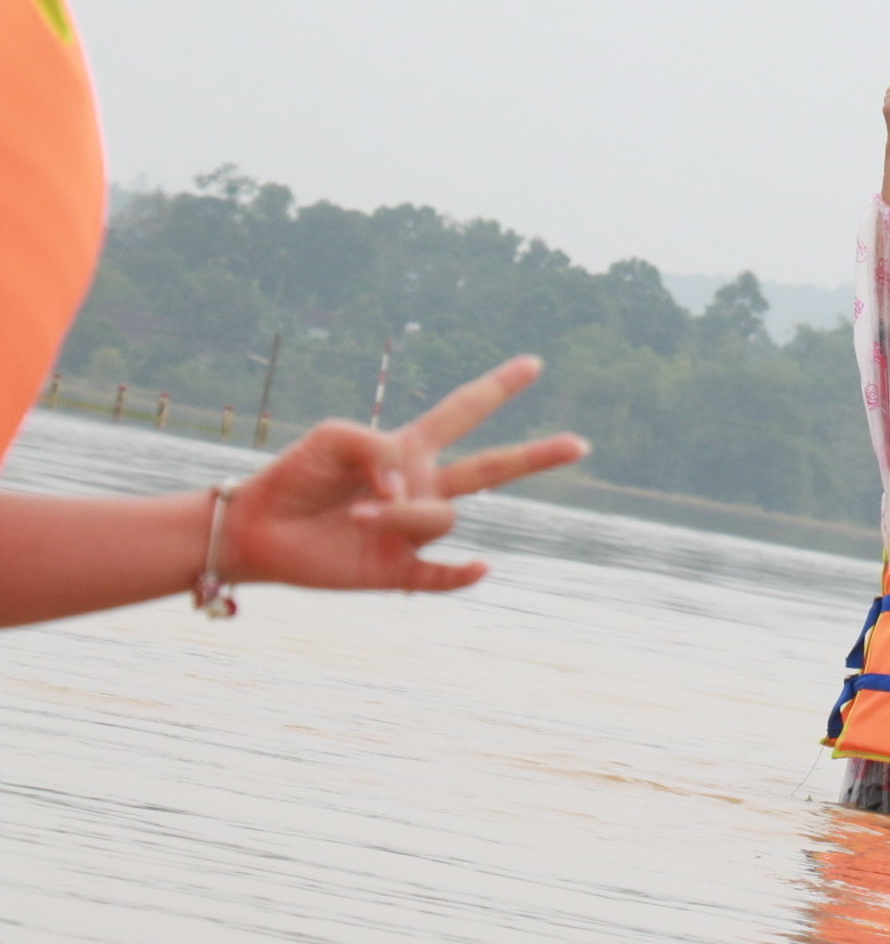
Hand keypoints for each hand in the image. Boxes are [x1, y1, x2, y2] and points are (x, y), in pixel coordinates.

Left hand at [222, 356, 587, 591]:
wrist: (253, 527)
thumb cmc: (294, 476)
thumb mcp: (334, 437)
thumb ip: (380, 451)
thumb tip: (410, 492)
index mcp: (409, 451)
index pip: (463, 412)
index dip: (498, 386)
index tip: (534, 365)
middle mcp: (422, 490)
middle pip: (494, 469)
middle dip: (538, 456)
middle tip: (581, 444)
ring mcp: (413, 534)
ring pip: (440, 517)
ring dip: (400, 513)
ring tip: (353, 514)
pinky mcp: (396, 573)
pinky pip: (441, 578)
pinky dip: (461, 575)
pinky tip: (479, 567)